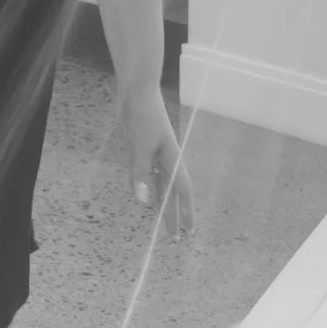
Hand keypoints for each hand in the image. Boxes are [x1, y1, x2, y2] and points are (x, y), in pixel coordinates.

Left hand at [124, 89, 192, 235]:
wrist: (136, 90)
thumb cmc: (143, 116)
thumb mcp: (140, 146)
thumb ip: (141, 173)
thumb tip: (144, 201)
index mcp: (171, 159)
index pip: (182, 190)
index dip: (186, 210)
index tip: (190, 230)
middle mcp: (166, 159)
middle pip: (172, 192)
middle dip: (173, 214)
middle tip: (174, 237)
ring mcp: (155, 153)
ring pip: (161, 184)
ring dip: (162, 202)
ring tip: (163, 221)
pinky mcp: (142, 147)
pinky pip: (150, 173)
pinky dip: (151, 185)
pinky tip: (148, 194)